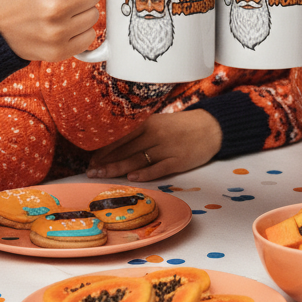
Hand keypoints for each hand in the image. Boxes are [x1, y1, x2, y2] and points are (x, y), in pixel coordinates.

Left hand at [85, 110, 222, 181]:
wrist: (210, 128)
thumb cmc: (182, 127)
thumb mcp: (159, 123)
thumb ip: (140, 132)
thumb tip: (114, 145)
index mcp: (149, 123)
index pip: (121, 135)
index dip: (104, 148)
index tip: (91, 158)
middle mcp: (156, 134)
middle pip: (126, 149)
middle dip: (106, 161)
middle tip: (90, 171)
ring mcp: (167, 148)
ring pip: (137, 159)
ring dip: (117, 169)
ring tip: (102, 175)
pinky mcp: (177, 160)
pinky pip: (157, 168)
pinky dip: (144, 173)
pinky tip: (131, 178)